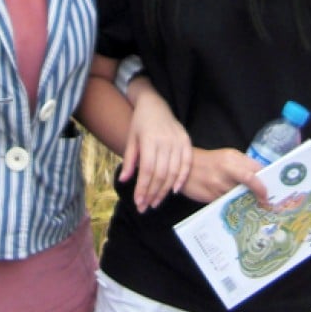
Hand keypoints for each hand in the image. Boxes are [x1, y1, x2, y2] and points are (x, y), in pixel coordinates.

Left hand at [119, 80, 191, 211]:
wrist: (154, 105)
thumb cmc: (139, 124)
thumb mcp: (130, 139)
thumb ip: (129, 161)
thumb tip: (123, 181)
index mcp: (149, 139)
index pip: (147, 169)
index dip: (143, 187)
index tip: (138, 202)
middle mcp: (165, 140)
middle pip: (161, 173)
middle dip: (152, 193)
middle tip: (146, 207)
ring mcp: (178, 140)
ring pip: (173, 171)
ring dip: (164, 190)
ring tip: (156, 202)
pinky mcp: (187, 141)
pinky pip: (187, 163)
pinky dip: (182, 178)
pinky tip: (174, 190)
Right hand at [179, 147, 267, 204]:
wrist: (184, 168)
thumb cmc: (210, 161)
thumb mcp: (227, 156)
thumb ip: (244, 164)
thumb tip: (263, 176)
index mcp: (231, 158)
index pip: (255, 170)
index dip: (265, 181)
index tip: (272, 190)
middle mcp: (226, 170)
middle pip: (251, 183)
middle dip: (261, 193)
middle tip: (267, 202)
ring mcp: (218, 185)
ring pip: (241, 196)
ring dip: (249, 201)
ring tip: (254, 205)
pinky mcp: (211, 198)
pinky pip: (229, 204)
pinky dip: (236, 206)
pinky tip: (238, 207)